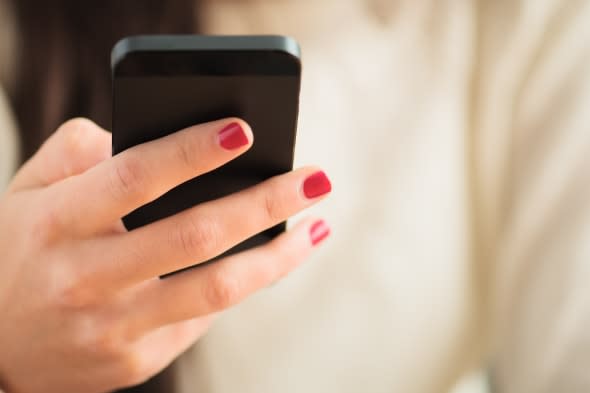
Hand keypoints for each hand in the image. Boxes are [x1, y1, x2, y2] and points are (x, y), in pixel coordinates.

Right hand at [0, 118, 330, 392]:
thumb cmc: (22, 249)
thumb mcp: (28, 190)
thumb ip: (78, 151)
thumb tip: (144, 133)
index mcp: (58, 221)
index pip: (136, 176)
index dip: (192, 151)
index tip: (245, 129)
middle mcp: (84, 277)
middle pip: (195, 235)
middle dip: (265, 202)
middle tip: (315, 178)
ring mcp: (111, 328)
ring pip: (216, 289)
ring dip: (278, 256)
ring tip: (316, 226)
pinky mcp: (134, 360)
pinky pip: (203, 318)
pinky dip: (244, 284)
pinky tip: (268, 260)